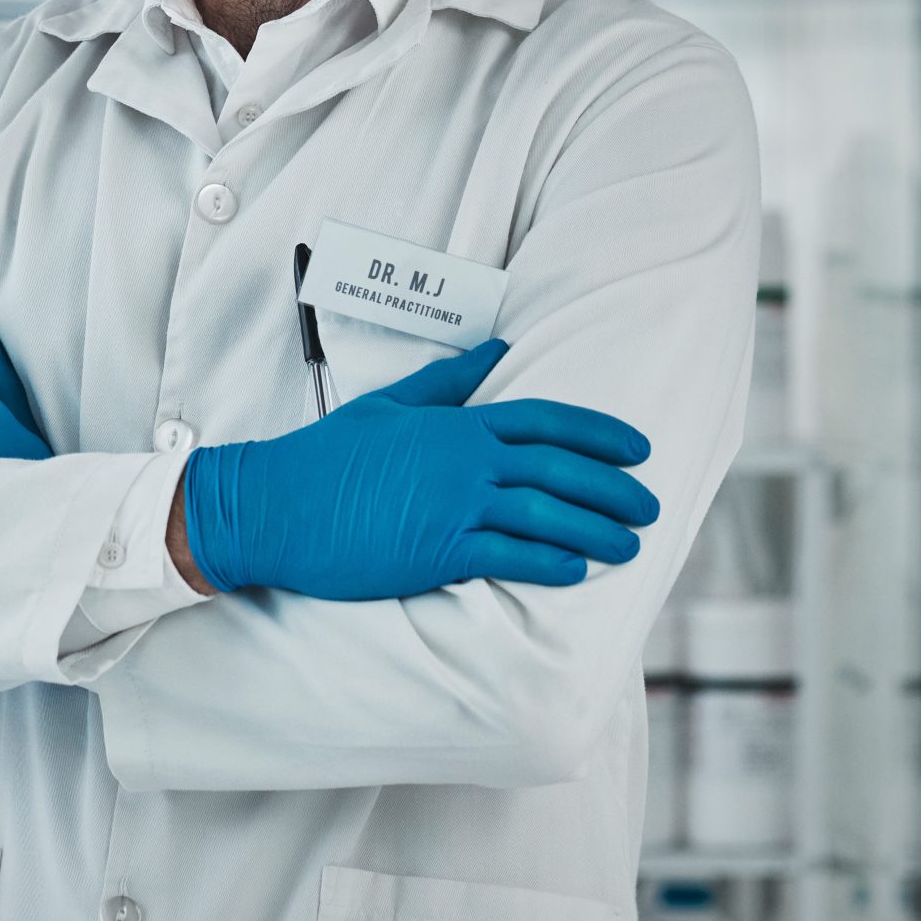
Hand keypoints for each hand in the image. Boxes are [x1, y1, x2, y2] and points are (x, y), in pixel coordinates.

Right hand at [179, 338, 657, 598]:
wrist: (272, 505)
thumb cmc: (324, 457)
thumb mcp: (388, 406)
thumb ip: (448, 381)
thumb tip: (497, 350)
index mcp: (454, 424)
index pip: (546, 421)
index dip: (600, 435)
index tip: (637, 450)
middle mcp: (463, 462)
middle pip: (561, 471)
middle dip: (615, 489)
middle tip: (648, 506)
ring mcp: (452, 507)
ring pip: (547, 517)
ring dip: (597, 531)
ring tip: (628, 545)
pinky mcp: (437, 552)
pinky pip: (510, 558)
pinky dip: (551, 564)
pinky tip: (576, 570)